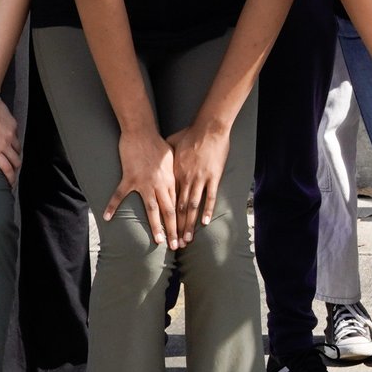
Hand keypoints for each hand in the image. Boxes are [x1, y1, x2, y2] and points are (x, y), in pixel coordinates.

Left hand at [0, 93, 20, 182]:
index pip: (6, 168)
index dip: (10, 178)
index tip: (10, 185)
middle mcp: (5, 143)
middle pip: (16, 161)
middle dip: (15, 170)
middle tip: (12, 174)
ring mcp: (11, 133)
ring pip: (18, 150)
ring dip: (16, 157)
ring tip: (11, 160)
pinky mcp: (13, 124)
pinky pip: (17, 138)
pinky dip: (15, 144)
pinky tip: (8, 143)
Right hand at [111, 125, 178, 249]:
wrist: (142, 132)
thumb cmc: (158, 144)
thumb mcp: (172, 159)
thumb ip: (174, 175)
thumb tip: (179, 186)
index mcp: (171, 180)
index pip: (179, 205)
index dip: (183, 221)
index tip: (186, 234)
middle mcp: (160, 184)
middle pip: (169, 211)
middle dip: (174, 230)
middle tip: (176, 246)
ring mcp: (144, 183)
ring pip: (152, 209)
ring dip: (156, 226)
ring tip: (158, 241)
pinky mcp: (129, 178)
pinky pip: (120, 195)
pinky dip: (112, 206)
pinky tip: (106, 217)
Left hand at [168, 119, 230, 245]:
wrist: (208, 127)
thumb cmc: (190, 134)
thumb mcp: (172, 144)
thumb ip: (166, 156)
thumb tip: (158, 159)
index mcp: (174, 174)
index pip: (167, 201)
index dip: (164, 218)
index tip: (162, 232)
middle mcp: (185, 180)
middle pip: (178, 209)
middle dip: (176, 228)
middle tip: (174, 244)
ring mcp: (199, 179)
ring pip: (192, 207)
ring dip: (189, 225)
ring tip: (187, 240)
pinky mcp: (213, 176)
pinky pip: (209, 196)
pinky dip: (207, 210)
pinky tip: (204, 222)